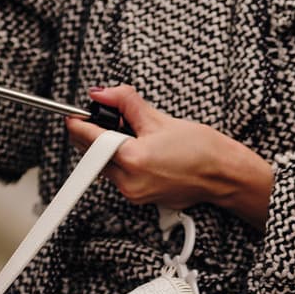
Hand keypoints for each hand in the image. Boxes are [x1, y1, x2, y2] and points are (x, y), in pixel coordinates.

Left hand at [68, 84, 274, 230]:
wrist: (222, 175)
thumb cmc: (201, 149)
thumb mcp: (160, 119)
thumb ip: (126, 103)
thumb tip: (103, 94)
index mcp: (132, 159)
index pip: (90, 139)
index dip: (78, 124)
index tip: (72, 116)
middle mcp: (128, 181)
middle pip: (93, 155)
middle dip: (96, 135)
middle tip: (111, 120)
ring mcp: (132, 193)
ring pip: (105, 167)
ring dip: (110, 150)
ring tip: (137, 137)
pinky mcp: (139, 199)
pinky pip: (118, 177)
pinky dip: (122, 162)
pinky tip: (142, 152)